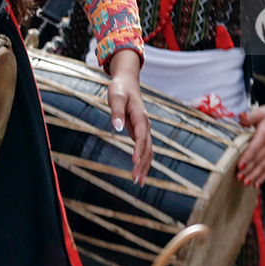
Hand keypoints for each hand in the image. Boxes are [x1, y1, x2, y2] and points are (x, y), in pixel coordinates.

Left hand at [107, 49, 152, 185]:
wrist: (127, 83)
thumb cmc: (120, 88)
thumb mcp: (115, 95)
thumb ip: (116, 111)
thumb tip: (117, 127)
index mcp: (140, 117)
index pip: (142, 136)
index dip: (139, 149)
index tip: (134, 162)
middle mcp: (145, 125)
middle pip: (148, 148)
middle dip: (143, 164)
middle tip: (136, 180)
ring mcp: (144, 129)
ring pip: (148, 151)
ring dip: (145, 166)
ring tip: (139, 182)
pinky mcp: (140, 132)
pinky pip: (144, 149)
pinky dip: (143, 161)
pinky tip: (139, 172)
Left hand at [236, 102, 264, 188]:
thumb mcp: (260, 112)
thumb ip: (249, 117)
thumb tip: (240, 117)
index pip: (255, 148)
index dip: (247, 157)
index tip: (240, 165)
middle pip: (258, 160)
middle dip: (248, 170)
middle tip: (239, 177)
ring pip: (264, 167)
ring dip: (254, 175)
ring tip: (245, 182)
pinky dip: (263, 177)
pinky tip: (256, 184)